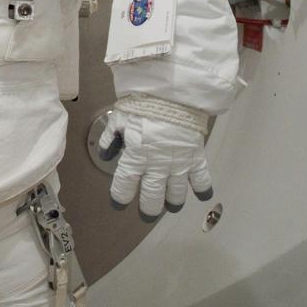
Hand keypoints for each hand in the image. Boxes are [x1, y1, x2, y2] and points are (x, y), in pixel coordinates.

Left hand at [99, 102, 212, 221]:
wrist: (173, 92)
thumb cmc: (142, 103)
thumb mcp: (119, 118)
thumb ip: (110, 139)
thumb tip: (104, 155)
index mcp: (135, 156)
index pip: (125, 184)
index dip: (120, 197)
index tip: (118, 204)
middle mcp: (156, 165)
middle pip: (151, 195)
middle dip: (148, 208)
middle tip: (146, 215)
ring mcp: (178, 163)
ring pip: (176, 193)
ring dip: (172, 202)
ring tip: (170, 207)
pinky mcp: (196, 156)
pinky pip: (201, 178)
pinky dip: (202, 188)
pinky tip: (201, 195)